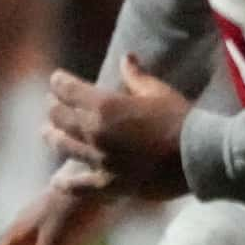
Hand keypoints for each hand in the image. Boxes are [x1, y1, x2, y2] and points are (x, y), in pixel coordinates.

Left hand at [44, 56, 192, 200]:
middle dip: (54, 106)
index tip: (57, 79)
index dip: (60, 82)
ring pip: (63, 145)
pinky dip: (65, 183)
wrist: (197, 156)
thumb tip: (126, 58)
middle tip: (52, 104)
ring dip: (52, 136)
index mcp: (105, 105)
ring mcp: (99, 159)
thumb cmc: (181, 119)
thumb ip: (136, 76)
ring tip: (47, 132)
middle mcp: (95, 131)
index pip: (68, 89)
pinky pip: (79, 185)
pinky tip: (57, 181)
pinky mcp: (109, 183)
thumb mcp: (158, 91)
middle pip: (60, 116)